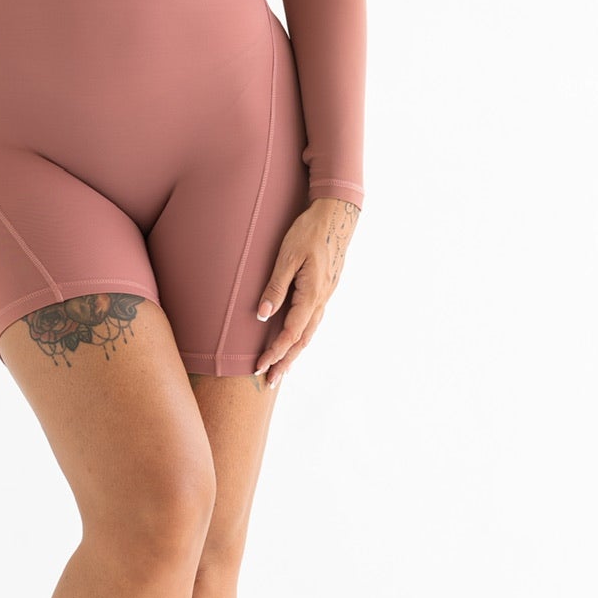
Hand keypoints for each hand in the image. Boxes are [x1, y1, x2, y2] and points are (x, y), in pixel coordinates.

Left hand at [252, 196, 359, 386]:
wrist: (337, 216)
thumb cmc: (309, 232)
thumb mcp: (287, 257)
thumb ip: (275, 288)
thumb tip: (262, 317)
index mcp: (312, 294)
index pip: (290, 333)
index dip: (274, 352)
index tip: (259, 367)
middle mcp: (321, 300)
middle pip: (302, 341)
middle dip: (284, 362)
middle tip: (269, 382)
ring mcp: (326, 296)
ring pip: (309, 333)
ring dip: (294, 353)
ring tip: (281, 369)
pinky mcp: (325, 290)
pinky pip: (313, 321)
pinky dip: (302, 337)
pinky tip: (295, 341)